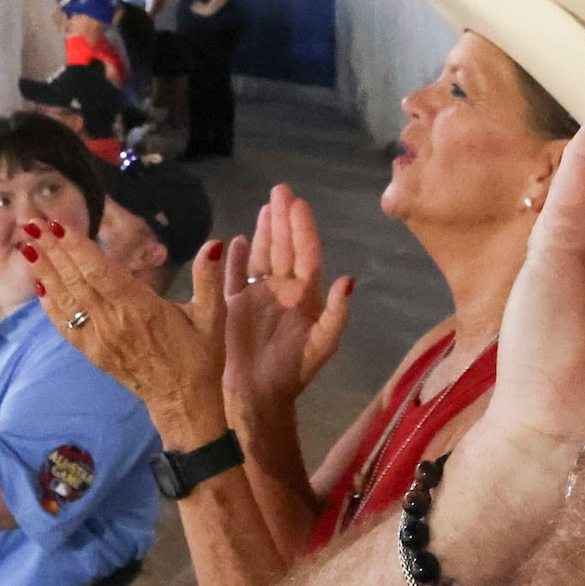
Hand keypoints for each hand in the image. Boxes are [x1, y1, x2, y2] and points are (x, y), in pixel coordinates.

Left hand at [29, 219, 229, 451]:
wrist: (183, 402)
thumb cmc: (199, 357)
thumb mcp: (213, 316)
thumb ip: (209, 278)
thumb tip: (214, 243)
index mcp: (141, 308)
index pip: (100, 271)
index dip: (77, 247)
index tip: (58, 225)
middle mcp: (113, 322)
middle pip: (76, 280)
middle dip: (53, 250)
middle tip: (33, 223)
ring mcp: (98, 339)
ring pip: (66, 300)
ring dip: (45, 271)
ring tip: (28, 244)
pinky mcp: (92, 353)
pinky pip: (65, 325)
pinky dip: (50, 304)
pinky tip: (39, 285)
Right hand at [221, 187, 353, 424]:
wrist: (259, 395)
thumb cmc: (293, 371)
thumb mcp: (321, 346)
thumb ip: (336, 314)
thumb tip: (349, 278)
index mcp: (306, 296)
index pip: (306, 255)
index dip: (303, 229)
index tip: (299, 204)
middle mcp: (284, 290)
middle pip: (284, 247)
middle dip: (283, 219)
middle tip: (281, 190)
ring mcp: (259, 295)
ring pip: (262, 255)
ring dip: (264, 230)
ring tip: (266, 206)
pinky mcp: (235, 304)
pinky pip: (235, 275)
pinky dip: (236, 257)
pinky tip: (238, 239)